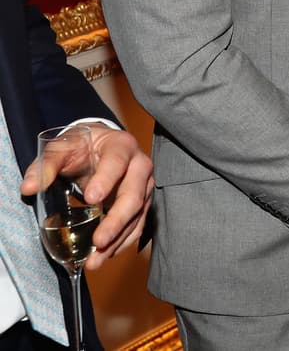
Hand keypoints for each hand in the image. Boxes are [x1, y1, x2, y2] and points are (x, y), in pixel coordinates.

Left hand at [22, 123, 153, 271]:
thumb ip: (46, 165)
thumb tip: (29, 187)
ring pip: (138, 214)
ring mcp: (144, 186)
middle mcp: (139, 165)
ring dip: (118, 239)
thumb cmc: (82, 146)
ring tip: (96, 259)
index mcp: (121, 145)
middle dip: (117, 220)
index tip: (90, 199)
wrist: (99, 147)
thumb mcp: (62, 148)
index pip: (117, 162)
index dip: (106, 180)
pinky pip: (137, 225)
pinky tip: (104, 255)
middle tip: (98, 241)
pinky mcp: (142, 202)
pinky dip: (122, 242)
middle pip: (135, 194)